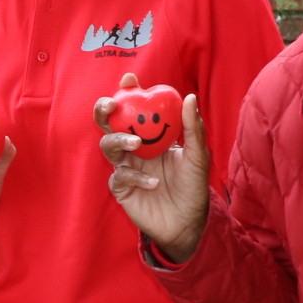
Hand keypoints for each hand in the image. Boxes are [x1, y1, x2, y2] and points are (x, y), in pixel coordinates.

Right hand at [99, 77, 208, 262]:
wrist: (188, 223)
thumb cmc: (194, 187)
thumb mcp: (198, 156)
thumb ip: (192, 128)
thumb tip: (189, 98)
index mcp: (150, 135)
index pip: (135, 109)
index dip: (127, 92)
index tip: (129, 80)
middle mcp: (134, 148)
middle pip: (109, 123)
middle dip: (104, 110)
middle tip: (111, 104)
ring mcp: (126, 167)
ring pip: (107, 146)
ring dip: (118, 141)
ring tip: (136, 145)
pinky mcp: (122, 189)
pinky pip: (119, 177)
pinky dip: (135, 177)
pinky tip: (153, 183)